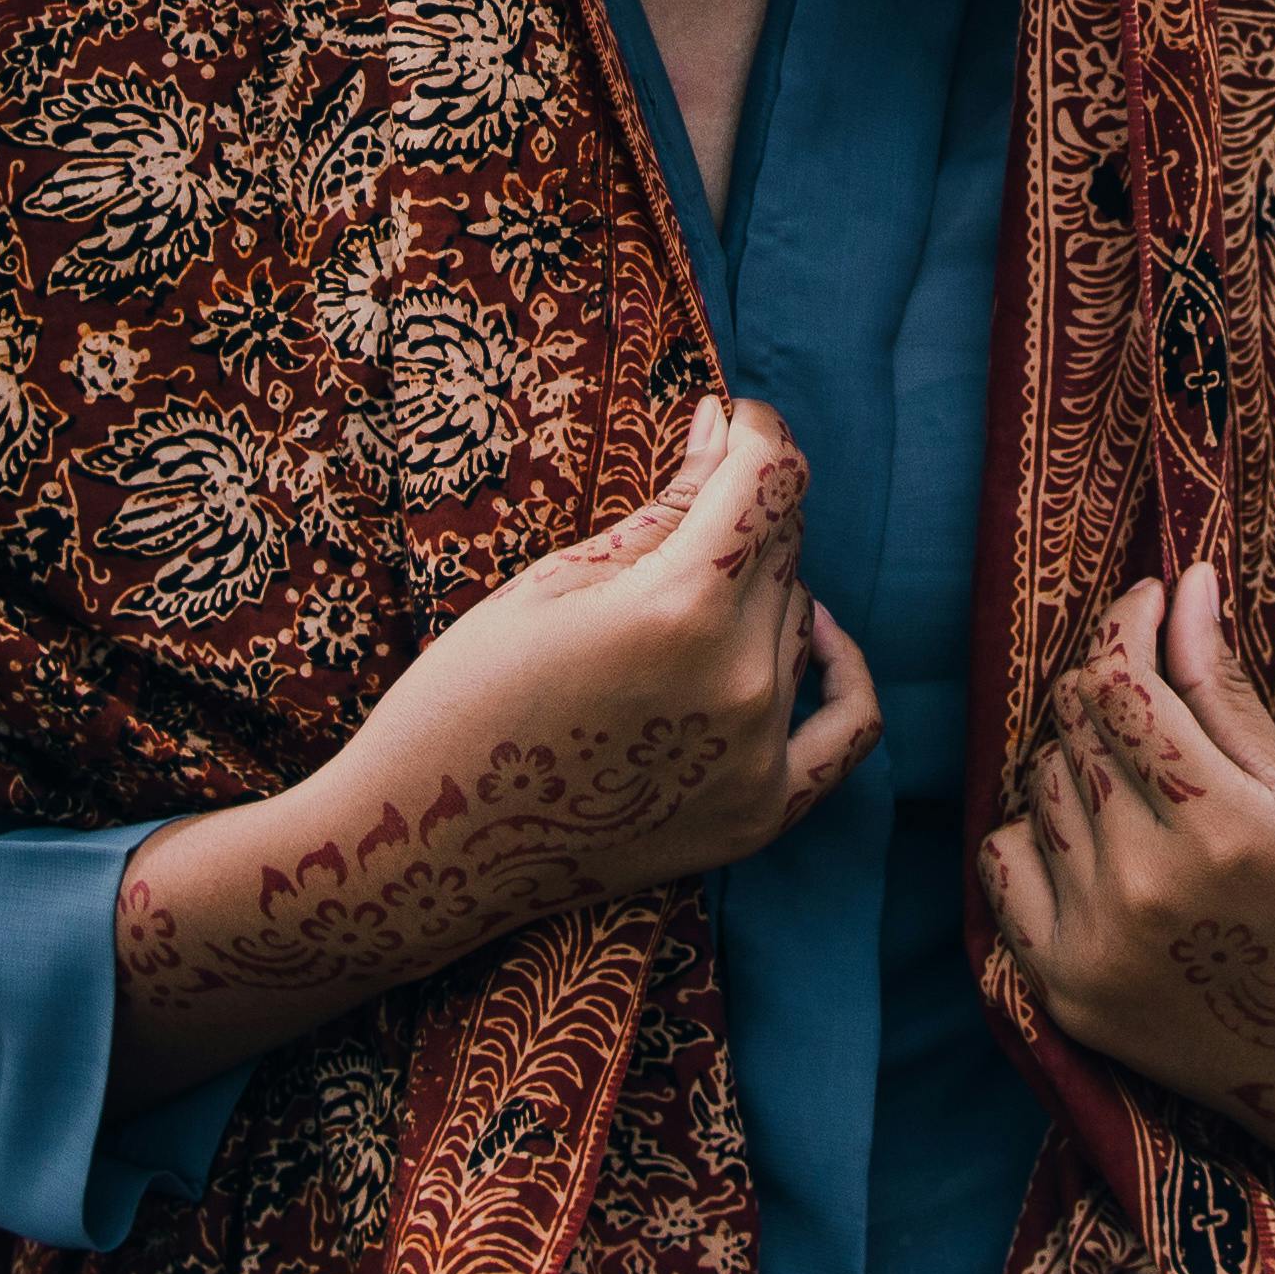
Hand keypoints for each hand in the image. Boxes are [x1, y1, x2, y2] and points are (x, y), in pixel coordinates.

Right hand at [108, 397, 878, 1090]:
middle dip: (746, 507)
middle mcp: (739, 682)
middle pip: (786, 547)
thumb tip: (730, 430)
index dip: (758, 433)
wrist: (427, 853)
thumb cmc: (466, 698)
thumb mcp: (556, 580)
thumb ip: (667, 508)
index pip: (771, 481)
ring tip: (674, 595)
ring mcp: (757, 757)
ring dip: (758, 587)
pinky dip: (841, 669)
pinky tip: (815, 631)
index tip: (734, 420)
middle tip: (691, 498)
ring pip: (797, 617)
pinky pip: (847, 728)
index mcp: (679, 608)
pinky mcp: (759, 814)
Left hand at [979, 562, 1274, 1177]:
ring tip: (1140, 778)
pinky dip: (1036, 833)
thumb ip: (1224, 691)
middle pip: (1072, 724)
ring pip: (1039, 785)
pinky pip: (1003, 864)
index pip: (1119, 680)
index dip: (1129, 621)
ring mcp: (1095, 944)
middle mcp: (1147, 885)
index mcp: (1223, 828)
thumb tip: (1183, 583)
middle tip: (1151, 691)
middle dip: (1107, 684)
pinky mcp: (1063, 991)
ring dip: (1077, 758)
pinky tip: (1091, 838)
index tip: (1152, 604)